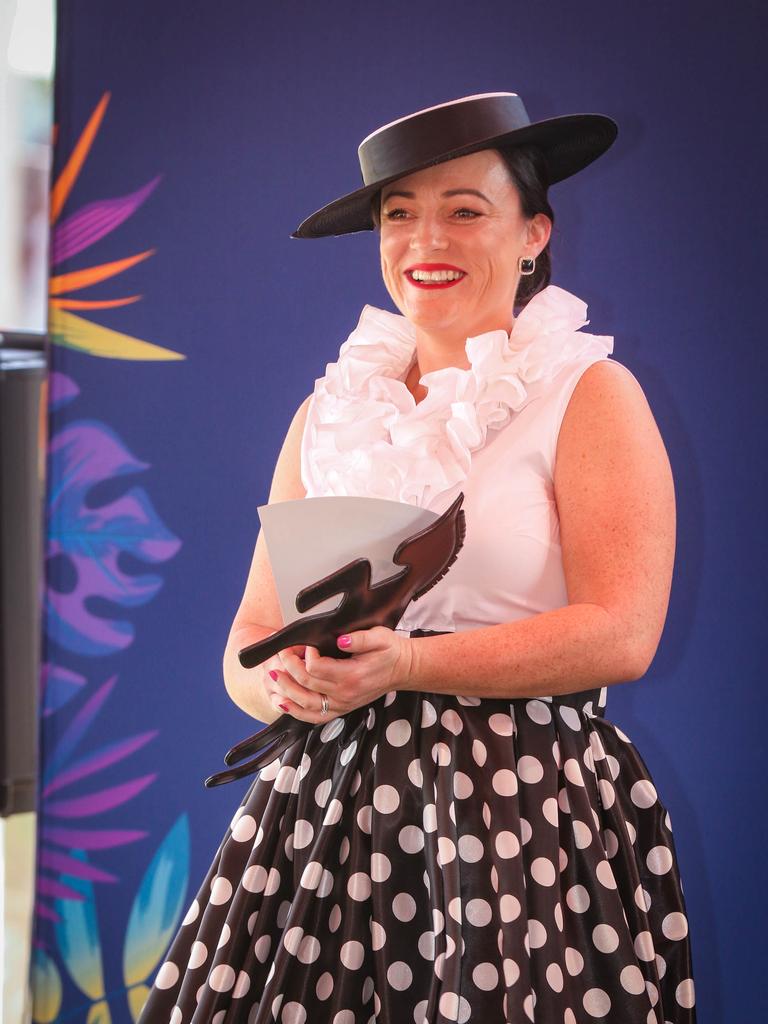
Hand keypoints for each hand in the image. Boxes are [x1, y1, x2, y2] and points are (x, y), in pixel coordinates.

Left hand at [268, 626, 413, 724]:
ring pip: (305, 704)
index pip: (316, 669)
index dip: (306, 654)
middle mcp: (345, 694)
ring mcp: (342, 705)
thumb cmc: (390, 650)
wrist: (402, 669)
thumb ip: (361, 638)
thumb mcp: (380, 637)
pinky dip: (295, 712)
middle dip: (289, 667)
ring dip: (285, 690)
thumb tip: (341, 640)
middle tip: (281, 653)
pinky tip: (282, 702)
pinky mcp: (341, 709)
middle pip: (306, 685)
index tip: (307, 643)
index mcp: (352, 676)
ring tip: (272, 676)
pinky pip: (313, 717)